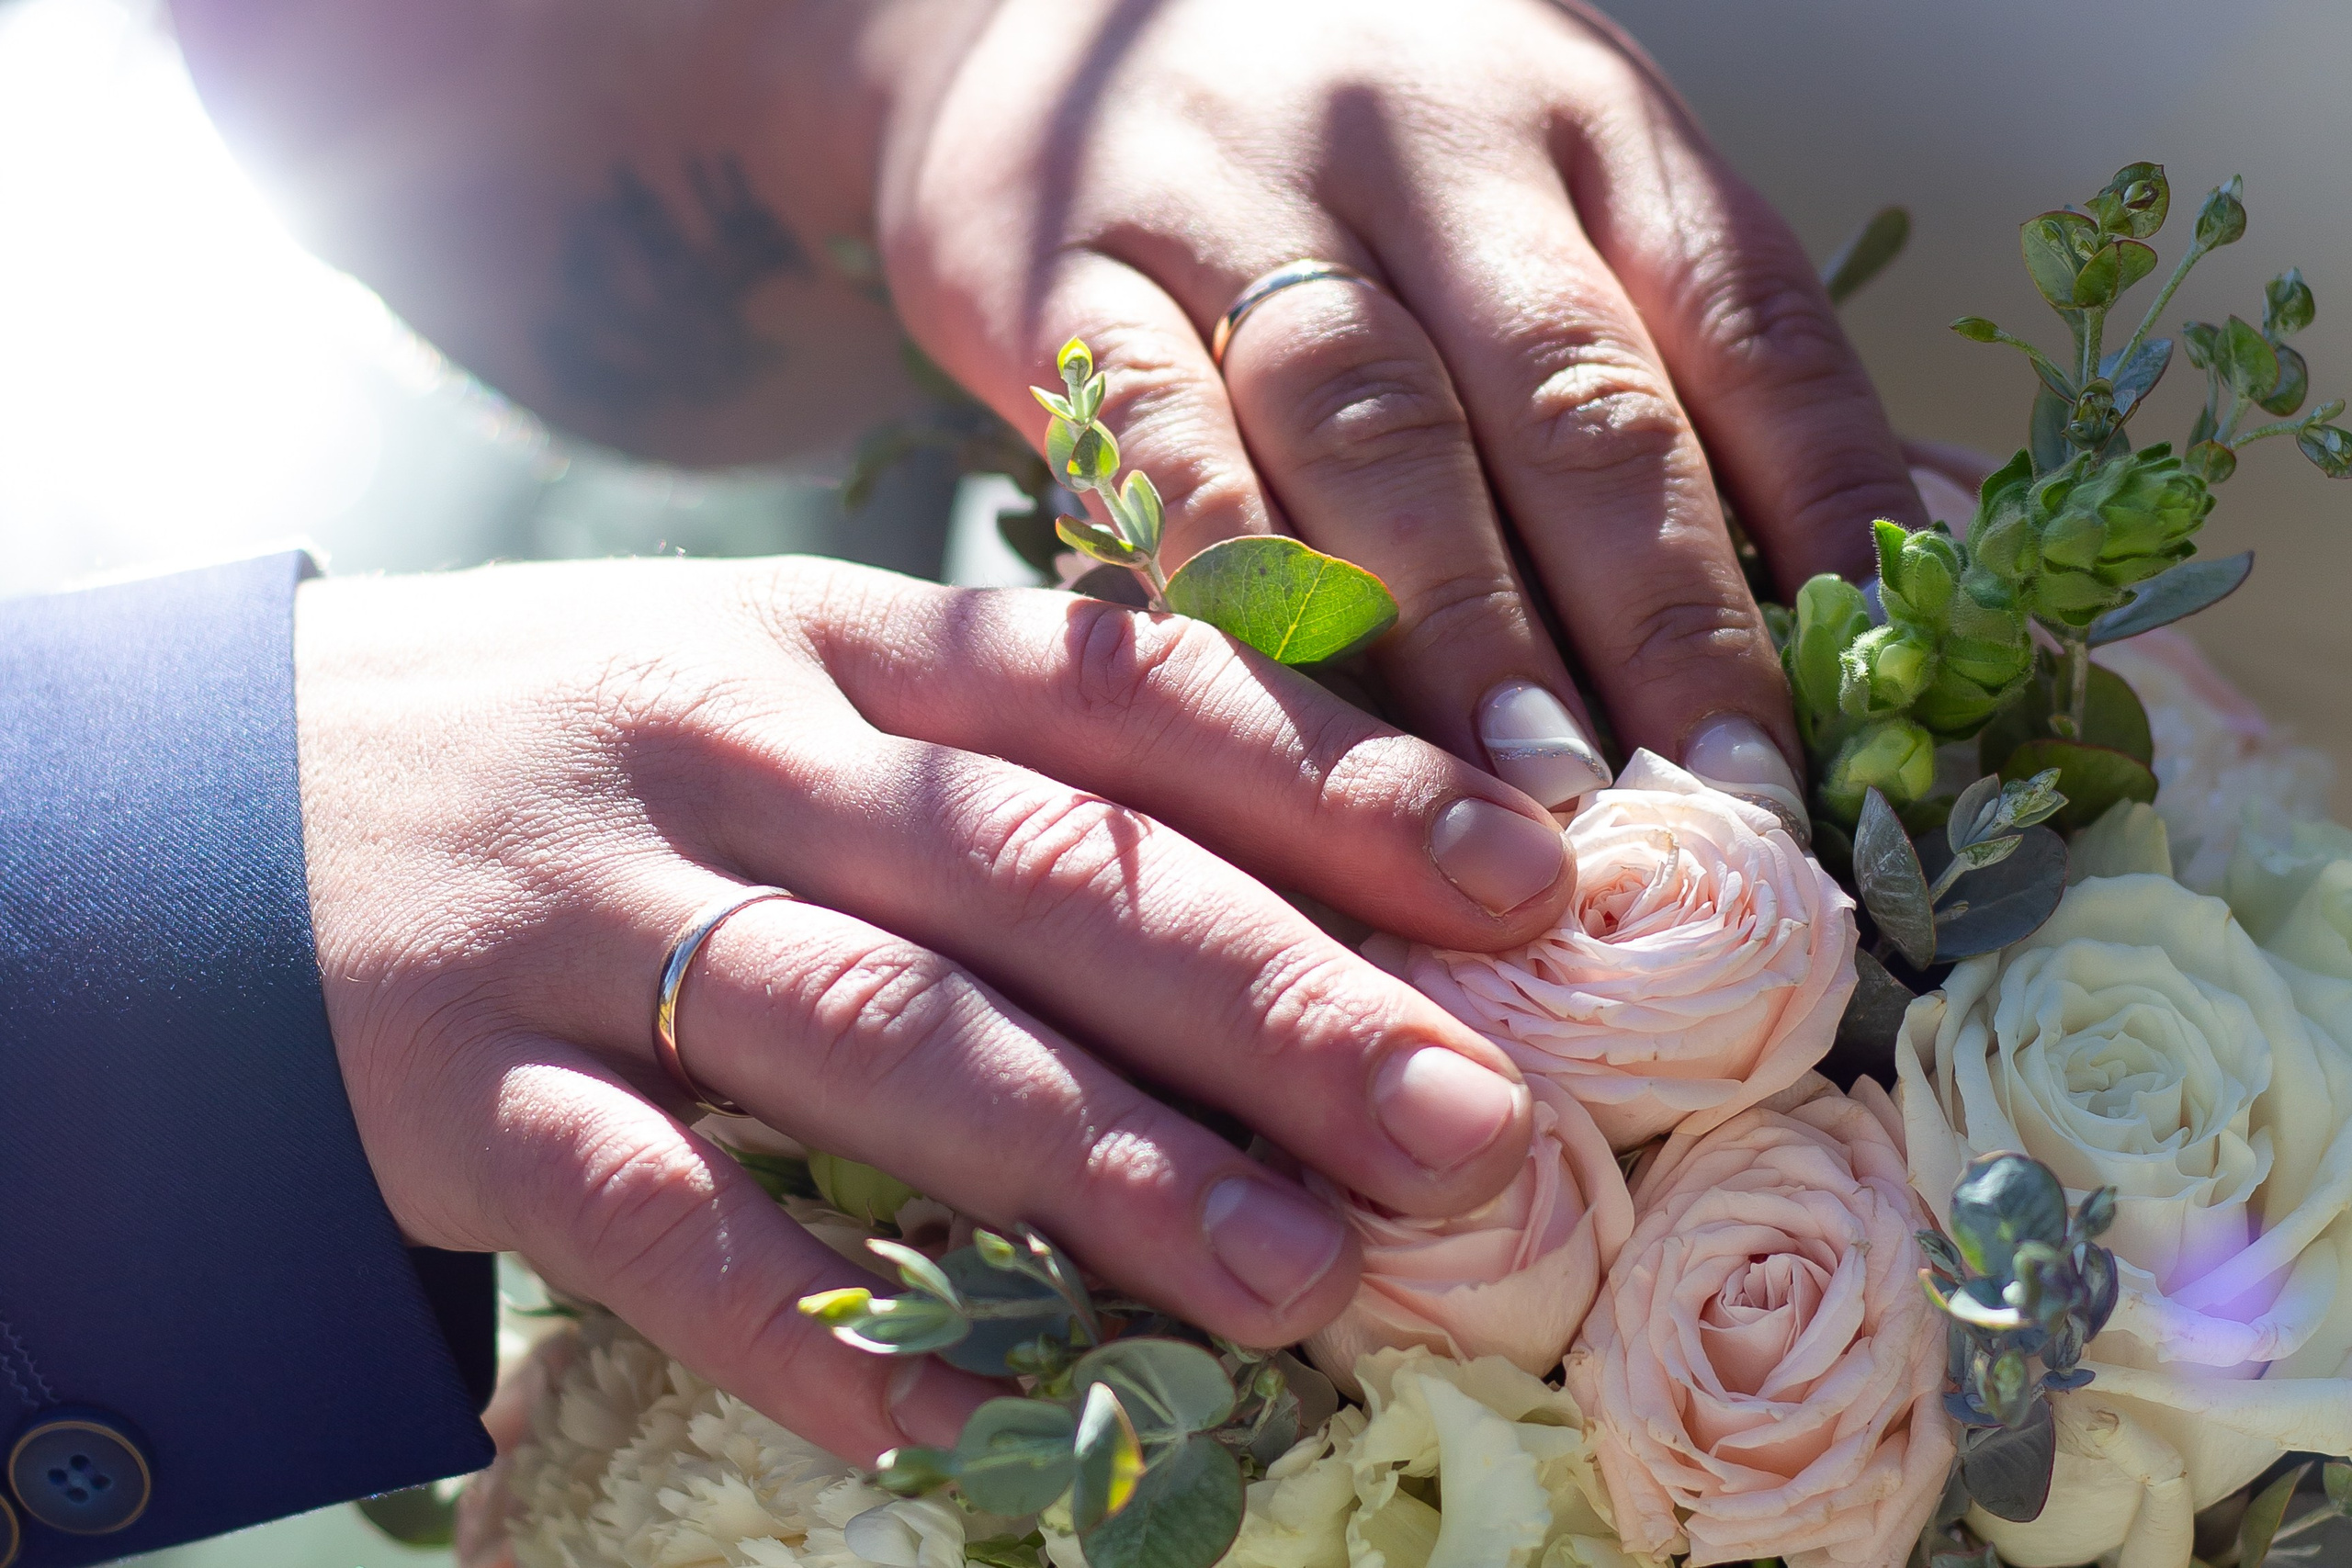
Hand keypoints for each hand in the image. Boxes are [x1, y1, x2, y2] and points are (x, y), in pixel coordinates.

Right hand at [296, 556, 1568, 1461]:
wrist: (198, 800)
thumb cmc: (567, 754)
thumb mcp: (769, 683)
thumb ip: (987, 747)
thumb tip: (1279, 864)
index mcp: (840, 642)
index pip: (1126, 692)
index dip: (1341, 783)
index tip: (1530, 884)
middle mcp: (735, 750)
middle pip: (1048, 875)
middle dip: (1281, 1000)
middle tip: (1477, 1122)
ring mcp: (593, 913)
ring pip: (886, 1034)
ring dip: (1105, 1165)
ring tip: (1301, 1277)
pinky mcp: (461, 1085)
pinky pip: (651, 1218)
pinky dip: (799, 1322)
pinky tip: (944, 1423)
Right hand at [877, 0, 1927, 819]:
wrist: (1067, 11)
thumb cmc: (1360, 155)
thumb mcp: (1550, 190)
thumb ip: (1680, 366)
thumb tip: (1874, 589)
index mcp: (1593, 127)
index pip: (1751, 327)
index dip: (1820, 532)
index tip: (1849, 724)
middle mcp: (1434, 143)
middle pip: (1573, 394)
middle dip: (1659, 619)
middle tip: (1714, 802)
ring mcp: (1243, 198)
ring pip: (1374, 423)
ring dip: (1463, 625)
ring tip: (1529, 794)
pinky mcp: (1072, 270)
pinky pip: (1159, 437)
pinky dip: (1234, 576)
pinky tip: (1292, 705)